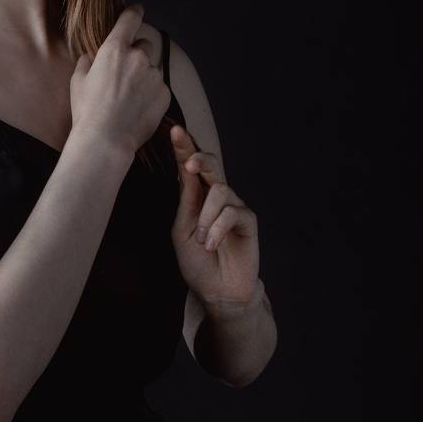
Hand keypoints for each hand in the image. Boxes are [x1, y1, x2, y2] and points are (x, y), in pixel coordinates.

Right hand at [69, 4, 169, 159]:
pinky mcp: (165, 94)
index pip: (130, 19)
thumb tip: (91, 58)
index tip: (138, 9)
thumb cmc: (87, 111)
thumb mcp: (78, 81)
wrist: (106, 140)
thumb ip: (87, 62)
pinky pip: (160, 88)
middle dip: (137, 55)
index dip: (134, 12)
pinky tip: (138, 108)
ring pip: (152, 69)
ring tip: (130, 98)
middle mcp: (138, 57)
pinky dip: (152, 94)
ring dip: (144, 77)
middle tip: (125, 75)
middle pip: (144, 45)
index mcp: (115, 49)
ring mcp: (154, 76)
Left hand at [169, 124, 260, 306]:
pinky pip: (232, 213)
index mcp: (196, 197)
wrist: (217, 291)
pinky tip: (212, 244)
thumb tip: (185, 169)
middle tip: (188, 163)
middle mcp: (216, 197)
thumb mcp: (183, 230)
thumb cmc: (197, 262)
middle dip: (198, 158)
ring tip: (203, 241)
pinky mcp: (248, 221)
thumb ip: (187, 200)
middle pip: (211, 165)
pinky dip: (218, 229)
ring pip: (220, 191)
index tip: (174, 130)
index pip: (190, 167)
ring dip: (207, 217)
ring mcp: (234, 207)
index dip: (184, 147)